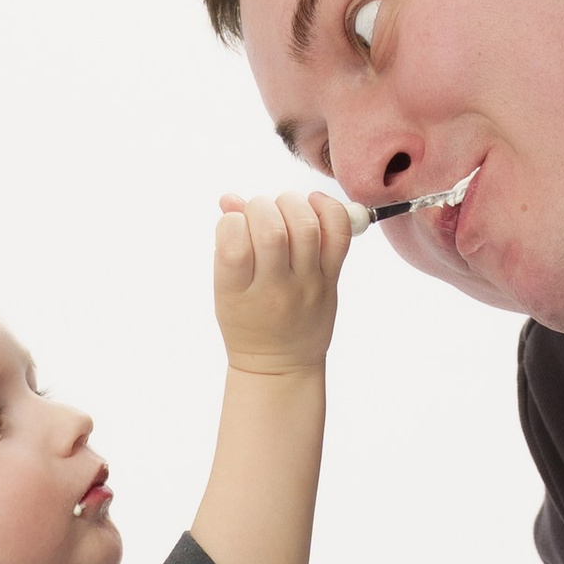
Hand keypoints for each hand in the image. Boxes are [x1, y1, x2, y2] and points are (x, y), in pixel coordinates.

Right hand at [213, 190, 351, 375]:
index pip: (233, 245)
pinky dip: (329, 210)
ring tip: (283, 208)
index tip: (234, 224)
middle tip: (260, 212)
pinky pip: (339, 236)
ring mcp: (306, 284)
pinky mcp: (330, 280)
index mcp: (237, 292)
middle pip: (272, 232)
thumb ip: (227, 243)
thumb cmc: (246, 321)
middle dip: (262, 207)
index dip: (231, 221)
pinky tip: (313, 205)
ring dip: (292, 204)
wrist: (280, 364)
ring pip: (306, 229)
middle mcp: (274, 289)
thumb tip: (230, 199)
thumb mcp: (224, 288)